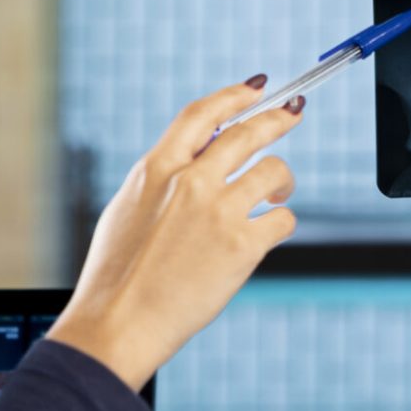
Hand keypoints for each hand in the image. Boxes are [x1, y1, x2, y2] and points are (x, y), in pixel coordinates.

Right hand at [49, 78, 303, 388]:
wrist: (119, 323)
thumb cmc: (116, 277)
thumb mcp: (128, 210)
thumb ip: (162, 182)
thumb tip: (196, 161)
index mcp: (156, 169)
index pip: (203, 114)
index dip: (235, 95)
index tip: (256, 87)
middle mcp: (190, 182)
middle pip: (249, 133)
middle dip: (278, 118)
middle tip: (294, 113)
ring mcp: (218, 212)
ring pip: (274, 171)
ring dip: (282, 180)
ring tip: (278, 194)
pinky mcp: (242, 246)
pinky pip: (282, 219)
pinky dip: (280, 222)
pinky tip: (270, 232)